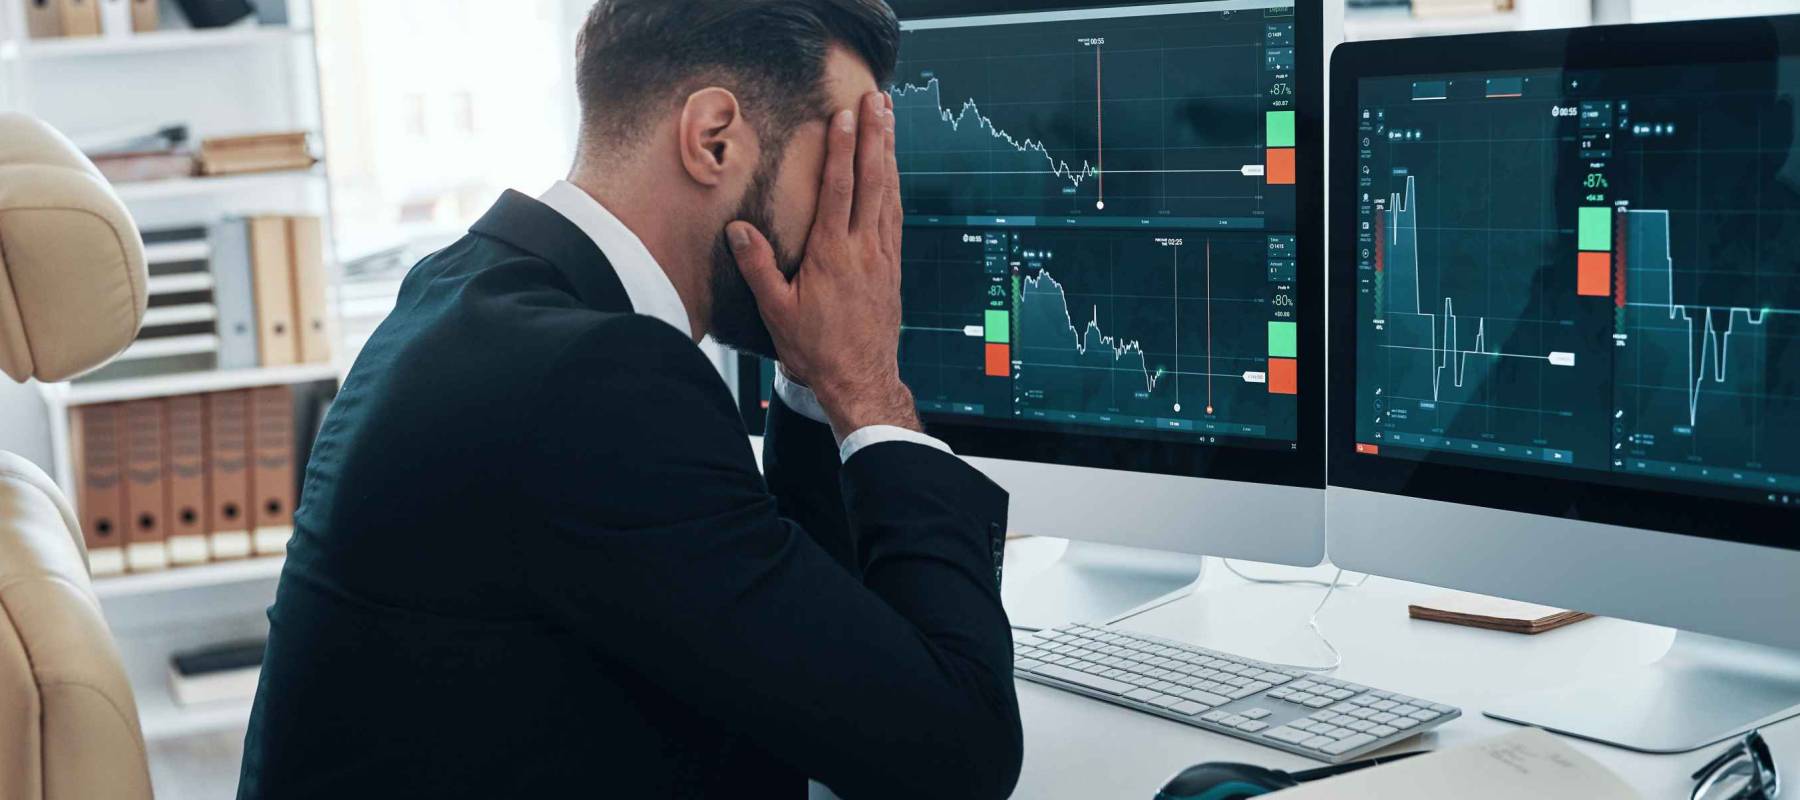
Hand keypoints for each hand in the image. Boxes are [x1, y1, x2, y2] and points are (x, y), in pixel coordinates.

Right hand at [729, 91, 919, 440]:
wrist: (861, 380)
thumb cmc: (817, 350)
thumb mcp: (776, 311)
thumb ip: (758, 267)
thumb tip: (737, 229)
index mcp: (833, 254)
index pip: (839, 189)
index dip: (842, 149)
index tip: (845, 115)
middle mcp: (864, 248)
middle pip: (873, 180)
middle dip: (874, 136)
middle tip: (876, 99)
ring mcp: (883, 255)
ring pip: (889, 192)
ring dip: (889, 153)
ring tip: (889, 119)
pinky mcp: (893, 266)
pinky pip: (896, 214)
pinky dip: (895, 185)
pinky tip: (894, 170)